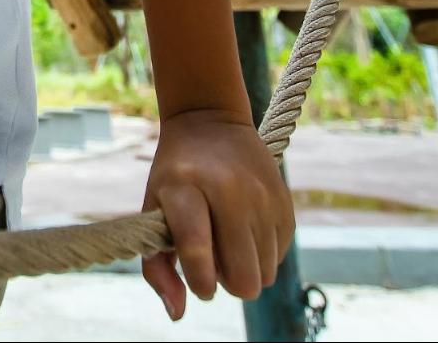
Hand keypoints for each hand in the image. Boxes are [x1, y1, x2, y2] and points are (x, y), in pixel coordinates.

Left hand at [140, 108, 294, 317]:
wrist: (211, 122)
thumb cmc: (175, 176)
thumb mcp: (153, 211)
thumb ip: (156, 267)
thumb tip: (177, 314)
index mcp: (185, 189)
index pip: (196, 249)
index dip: (200, 281)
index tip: (199, 284)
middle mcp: (228, 190)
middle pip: (242, 277)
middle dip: (226, 283)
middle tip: (213, 260)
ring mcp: (262, 195)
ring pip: (263, 275)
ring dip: (244, 269)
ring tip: (228, 242)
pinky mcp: (285, 201)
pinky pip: (279, 257)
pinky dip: (261, 255)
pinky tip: (245, 231)